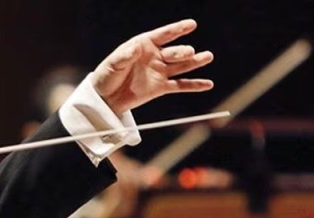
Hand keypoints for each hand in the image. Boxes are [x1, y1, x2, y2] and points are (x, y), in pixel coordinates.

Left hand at [91, 19, 213, 114]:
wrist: (105, 98)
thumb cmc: (106, 76)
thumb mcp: (113, 64)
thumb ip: (125, 56)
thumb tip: (136, 48)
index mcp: (144, 45)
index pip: (164, 35)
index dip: (177, 29)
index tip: (191, 24)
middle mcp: (155, 56)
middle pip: (173, 52)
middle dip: (182, 51)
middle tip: (190, 52)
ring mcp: (159, 71)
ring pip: (181, 65)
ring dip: (195, 62)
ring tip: (208, 56)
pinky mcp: (161, 87)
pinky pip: (180, 85)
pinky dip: (194, 85)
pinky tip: (207, 84)